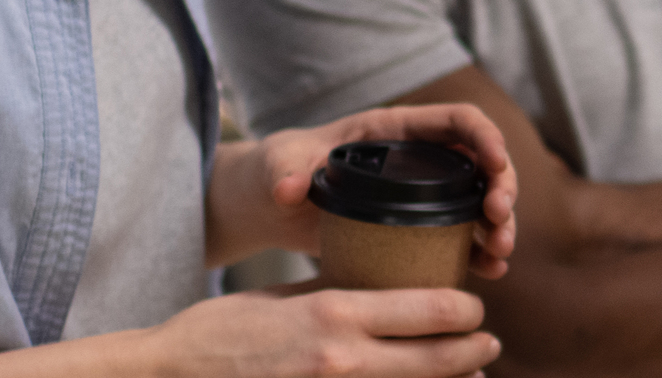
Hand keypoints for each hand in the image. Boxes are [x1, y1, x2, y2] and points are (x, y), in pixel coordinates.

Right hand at [146, 283, 499, 377]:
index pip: (430, 309)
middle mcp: (344, 359)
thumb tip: (381, 292)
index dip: (464, 309)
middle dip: (472, 350)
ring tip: (470, 373)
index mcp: (336, 313)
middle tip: (488, 343)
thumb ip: (336, 295)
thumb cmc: (222, 332)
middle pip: (438, 358)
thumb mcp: (285, 297)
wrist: (173, 375)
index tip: (473, 306)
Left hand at [249, 103, 521, 279]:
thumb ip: (285, 173)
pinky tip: (490, 272)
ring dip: (500, 226)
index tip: (497, 163)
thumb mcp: (280, 165)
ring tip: (499, 255)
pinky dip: (481, 253)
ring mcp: (424, 194)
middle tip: (499, 219)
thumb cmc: (281, 169)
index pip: (457, 120)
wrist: (274, 206)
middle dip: (502, 188)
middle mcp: (420, 158)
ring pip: (480, 201)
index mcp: (397, 129)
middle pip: (481, 163)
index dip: (485, 135)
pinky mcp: (419, 227)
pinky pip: (462, 236)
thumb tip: (291, 190)